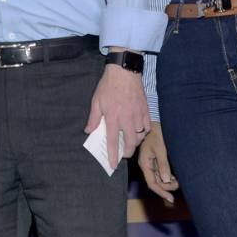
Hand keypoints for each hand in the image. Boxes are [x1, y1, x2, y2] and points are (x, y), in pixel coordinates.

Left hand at [84, 55, 150, 169]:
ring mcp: (138, 115)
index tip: (113, 165)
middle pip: (131, 143)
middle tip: (123, 154)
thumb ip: (93, 118)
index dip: (113, 155)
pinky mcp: (146, 110)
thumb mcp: (96, 101)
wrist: (124, 72)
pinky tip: (138, 131)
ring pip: (140, 136)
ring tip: (129, 141)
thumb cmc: (108, 86)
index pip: (113, 141)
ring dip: (135, 142)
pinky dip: (143, 132)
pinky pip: (147, 127)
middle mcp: (127, 119)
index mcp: (113, 117)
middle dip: (128, 152)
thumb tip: (89, 131)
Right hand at [137, 122, 178, 203]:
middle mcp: (147, 165)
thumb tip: (166, 180)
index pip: (152, 183)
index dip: (161, 192)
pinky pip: (161, 173)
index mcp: (144, 163)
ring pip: (159, 178)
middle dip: (166, 186)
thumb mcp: (160, 149)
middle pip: (156, 182)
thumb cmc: (156, 134)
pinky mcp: (156, 160)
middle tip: (179, 184)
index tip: (170, 198)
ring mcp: (151, 163)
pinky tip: (174, 176)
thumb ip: (163, 165)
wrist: (155, 123)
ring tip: (178, 180)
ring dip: (168, 182)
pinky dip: (168, 176)